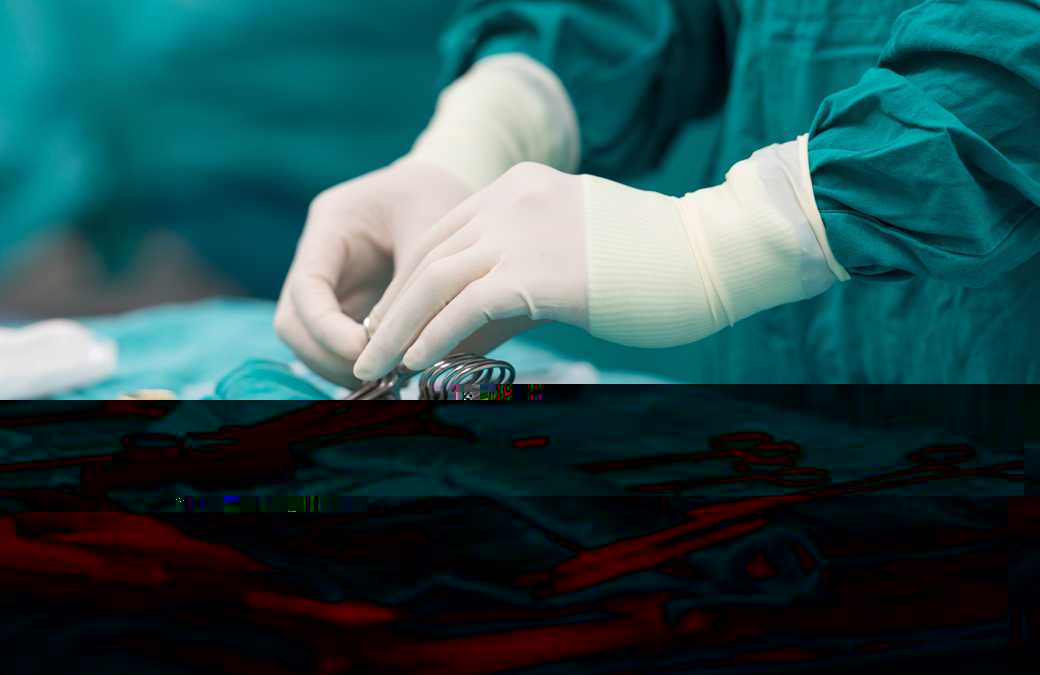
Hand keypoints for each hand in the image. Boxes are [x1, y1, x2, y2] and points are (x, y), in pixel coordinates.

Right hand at [274, 160, 472, 387]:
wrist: (446, 182)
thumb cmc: (438, 196)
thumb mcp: (431, 230)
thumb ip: (413, 287)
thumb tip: (402, 350)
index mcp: (331, 223)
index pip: (306, 288)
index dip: (326, 329)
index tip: (363, 352)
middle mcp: (319, 256)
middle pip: (294, 323)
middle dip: (328, 356)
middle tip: (377, 376)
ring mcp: (329, 283)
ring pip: (309, 341)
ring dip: (341, 367)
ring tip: (389, 380)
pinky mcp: (347, 304)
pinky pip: (337, 345)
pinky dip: (358, 364)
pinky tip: (392, 373)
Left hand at [355, 136, 846, 382]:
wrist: (715, 256)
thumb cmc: (653, 269)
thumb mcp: (569, 263)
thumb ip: (513, 287)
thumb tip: (460, 336)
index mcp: (519, 187)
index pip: (441, 236)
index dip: (408, 286)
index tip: (390, 327)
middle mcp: (513, 198)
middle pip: (427, 255)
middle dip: (392, 309)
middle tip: (366, 353)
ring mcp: (525, 230)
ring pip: (435, 278)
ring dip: (398, 328)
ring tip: (374, 368)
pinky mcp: (542, 271)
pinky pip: (466, 305)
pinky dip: (433, 336)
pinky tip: (416, 364)